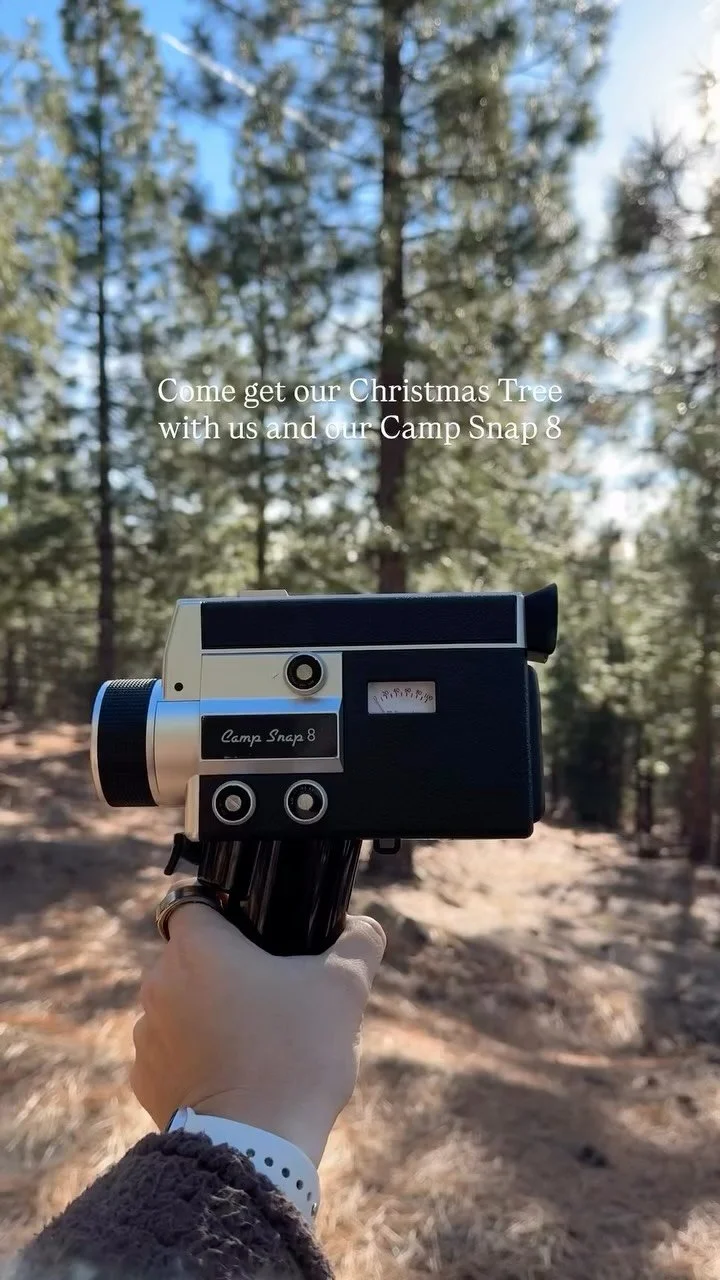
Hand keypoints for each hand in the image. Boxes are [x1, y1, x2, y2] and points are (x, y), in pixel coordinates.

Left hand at [130, 904, 385, 1166]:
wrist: (257, 1147)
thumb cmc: (298, 1054)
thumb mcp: (345, 987)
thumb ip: (358, 942)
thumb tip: (361, 927)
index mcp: (196, 946)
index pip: (195, 903)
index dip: (225, 913)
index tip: (256, 936)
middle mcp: (158, 982)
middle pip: (189, 957)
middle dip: (223, 970)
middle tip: (270, 994)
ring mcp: (146, 1034)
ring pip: (178, 1005)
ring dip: (206, 1014)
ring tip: (254, 1040)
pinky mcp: (145, 1080)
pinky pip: (171, 1053)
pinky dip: (196, 1058)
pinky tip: (233, 1074)